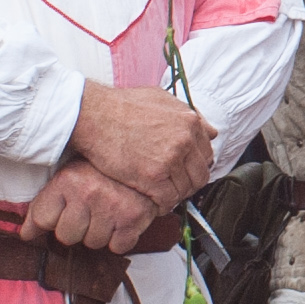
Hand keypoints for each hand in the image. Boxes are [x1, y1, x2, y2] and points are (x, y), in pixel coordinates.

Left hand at [19, 163, 156, 252]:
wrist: (144, 156)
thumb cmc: (104, 169)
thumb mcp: (70, 176)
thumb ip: (45, 203)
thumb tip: (25, 235)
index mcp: (68, 180)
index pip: (42, 219)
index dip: (50, 220)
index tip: (56, 217)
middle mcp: (88, 193)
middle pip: (66, 236)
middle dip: (75, 227)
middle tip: (87, 210)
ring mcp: (112, 208)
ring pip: (92, 243)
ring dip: (98, 232)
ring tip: (105, 212)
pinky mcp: (134, 220)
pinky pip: (117, 246)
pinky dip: (119, 238)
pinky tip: (119, 220)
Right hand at [70, 80, 213, 202]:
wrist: (94, 115)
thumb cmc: (121, 106)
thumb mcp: (161, 99)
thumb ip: (187, 114)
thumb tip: (210, 131)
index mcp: (189, 121)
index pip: (206, 154)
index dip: (195, 166)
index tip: (184, 172)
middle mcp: (185, 140)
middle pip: (200, 175)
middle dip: (187, 183)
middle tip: (172, 186)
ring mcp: (170, 159)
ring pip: (185, 190)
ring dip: (174, 195)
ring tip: (160, 193)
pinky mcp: (153, 177)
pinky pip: (168, 200)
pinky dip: (162, 204)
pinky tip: (153, 201)